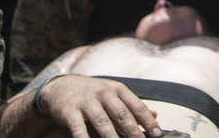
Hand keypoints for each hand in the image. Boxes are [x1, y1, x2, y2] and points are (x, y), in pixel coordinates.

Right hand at [36, 74, 161, 137]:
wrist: (61, 86)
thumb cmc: (94, 93)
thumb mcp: (114, 94)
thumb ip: (132, 105)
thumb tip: (155, 115)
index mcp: (118, 89)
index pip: (136, 106)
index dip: (147, 121)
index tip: (158, 134)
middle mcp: (104, 93)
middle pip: (121, 114)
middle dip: (133, 131)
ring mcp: (86, 101)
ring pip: (102, 121)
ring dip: (112, 137)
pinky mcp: (69, 110)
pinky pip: (78, 127)